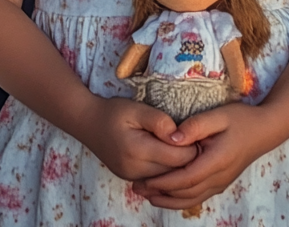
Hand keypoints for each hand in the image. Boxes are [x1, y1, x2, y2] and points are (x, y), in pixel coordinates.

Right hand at [79, 96, 198, 180]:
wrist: (87, 123)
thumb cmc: (113, 112)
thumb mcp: (136, 108)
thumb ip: (159, 121)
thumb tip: (179, 134)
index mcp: (138, 151)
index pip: (178, 158)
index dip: (194, 146)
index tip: (201, 133)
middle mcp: (135, 170)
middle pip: (175, 171)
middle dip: (190, 158)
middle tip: (199, 140)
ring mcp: (132, 178)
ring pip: (168, 178)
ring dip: (179, 165)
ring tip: (187, 146)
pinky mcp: (131, 179)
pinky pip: (158, 179)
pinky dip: (168, 169)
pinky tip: (171, 154)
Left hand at [132, 103, 274, 208]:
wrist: (265, 130)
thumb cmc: (242, 119)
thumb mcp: (219, 115)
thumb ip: (195, 126)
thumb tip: (172, 138)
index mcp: (216, 161)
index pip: (184, 178)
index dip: (162, 182)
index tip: (143, 179)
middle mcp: (218, 178)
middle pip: (185, 193)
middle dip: (159, 193)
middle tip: (136, 188)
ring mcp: (220, 183)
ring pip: (190, 199)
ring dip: (168, 199)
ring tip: (147, 195)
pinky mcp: (220, 182)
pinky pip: (197, 196)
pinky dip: (180, 198)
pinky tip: (167, 194)